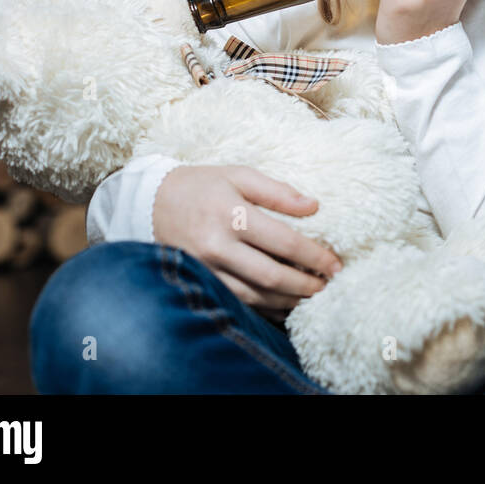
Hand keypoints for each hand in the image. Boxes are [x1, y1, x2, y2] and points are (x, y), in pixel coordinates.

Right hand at [153, 165, 341, 317]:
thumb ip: (277, 191)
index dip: (314, 256)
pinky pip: (237, 303)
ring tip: (312, 297)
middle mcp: (217, 246)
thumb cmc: (202, 186)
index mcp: (231, 214)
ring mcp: (205, 269)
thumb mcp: (239, 175)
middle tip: (329, 286)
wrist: (148, 203)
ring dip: (288, 300)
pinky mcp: (198, 283)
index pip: (283, 242)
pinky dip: (265, 308)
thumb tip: (314, 206)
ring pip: (254, 295)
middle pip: (271, 275)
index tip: (336, 265)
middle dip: (305, 285)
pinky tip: (284, 306)